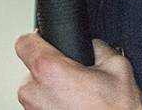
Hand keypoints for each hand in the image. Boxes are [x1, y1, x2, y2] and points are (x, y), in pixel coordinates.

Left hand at [15, 31, 141, 109]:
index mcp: (50, 71)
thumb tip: (90, 45)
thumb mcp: (116, 65)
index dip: (38, 39)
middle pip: (33, 70)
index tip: (45, 40)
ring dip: (53, 92)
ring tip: (78, 97)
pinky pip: (43, 109)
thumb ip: (97, 47)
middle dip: (53, 70)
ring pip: (38, 92)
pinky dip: (55, 107)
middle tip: (75, 77)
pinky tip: (75, 109)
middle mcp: (35, 94)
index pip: (25, 43)